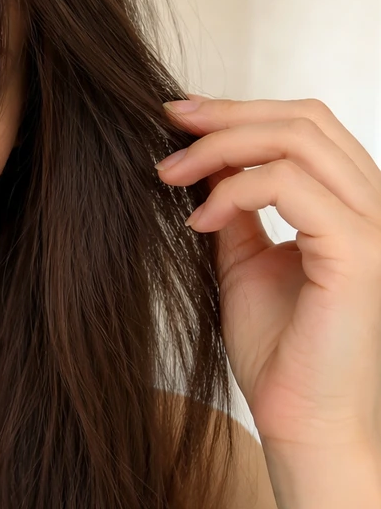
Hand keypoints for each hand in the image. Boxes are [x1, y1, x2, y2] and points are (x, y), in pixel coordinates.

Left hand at [155, 95, 380, 452]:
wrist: (299, 419)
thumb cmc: (277, 347)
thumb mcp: (243, 257)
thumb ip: (235, 205)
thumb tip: (205, 158)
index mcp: (348, 203)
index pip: (304, 125)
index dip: (239, 109)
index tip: (177, 117)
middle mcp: (371, 207)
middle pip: (303, 119)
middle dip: (226, 114)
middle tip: (168, 125)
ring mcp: (372, 228)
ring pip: (297, 141)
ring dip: (220, 147)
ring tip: (171, 176)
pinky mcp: (359, 254)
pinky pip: (289, 187)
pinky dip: (233, 191)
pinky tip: (199, 221)